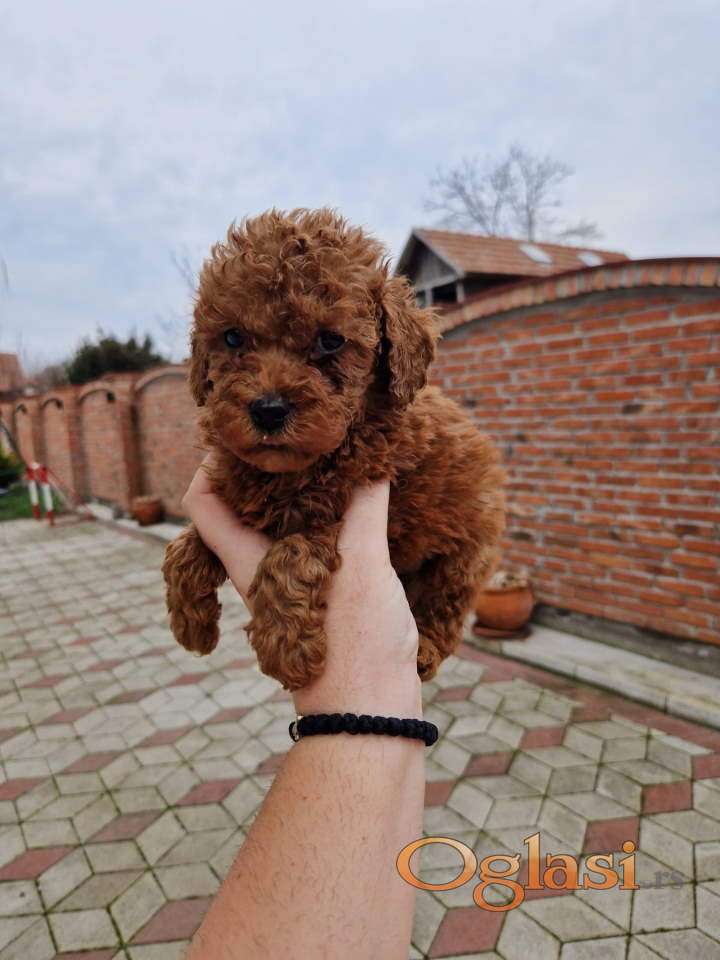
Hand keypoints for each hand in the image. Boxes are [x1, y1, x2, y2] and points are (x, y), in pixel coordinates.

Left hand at [182, 458, 420, 716]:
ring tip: (331, 459)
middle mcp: (264, 568)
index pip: (204, 503)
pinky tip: (360, 502)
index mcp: (251, 559)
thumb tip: (370, 463)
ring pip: (283, 525)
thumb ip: (363, 510)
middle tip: (297, 437)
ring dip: (301, 493)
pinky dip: (330, 517)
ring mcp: (292, 582)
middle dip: (266, 471)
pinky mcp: (322, 594)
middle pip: (244, 508)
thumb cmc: (355, 643)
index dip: (210, 465)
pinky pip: (315, 542)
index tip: (239, 436)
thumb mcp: (361, 565)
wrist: (370, 711)